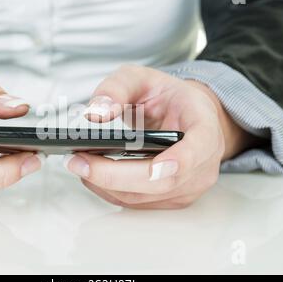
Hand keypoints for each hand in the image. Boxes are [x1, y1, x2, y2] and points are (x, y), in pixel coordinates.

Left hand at [64, 65, 257, 208]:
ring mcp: (189, 185)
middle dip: (116, 175)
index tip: (156, 167)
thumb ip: (117, 88)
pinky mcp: (171, 198)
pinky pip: (138, 202)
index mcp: (204, 125)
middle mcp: (202, 162)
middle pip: (162, 182)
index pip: (199, 148)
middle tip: (79, 162)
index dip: (180, 161)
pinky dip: (110, 191)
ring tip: (78, 164)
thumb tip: (95, 114)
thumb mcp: (141, 78)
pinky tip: (92, 174)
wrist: (183, 116)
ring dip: (107, 185)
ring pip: (145, 197)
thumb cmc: (166, 98)